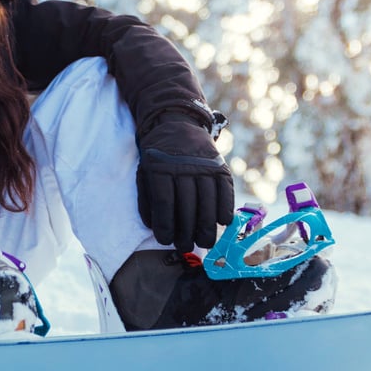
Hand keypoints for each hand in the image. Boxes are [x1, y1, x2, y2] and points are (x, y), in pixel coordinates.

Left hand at [136, 113, 234, 252]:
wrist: (176, 123)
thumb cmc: (157, 156)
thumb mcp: (144, 171)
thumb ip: (147, 199)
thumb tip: (153, 227)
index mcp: (159, 167)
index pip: (164, 202)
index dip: (165, 225)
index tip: (166, 241)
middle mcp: (183, 166)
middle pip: (187, 205)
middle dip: (186, 231)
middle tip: (185, 247)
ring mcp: (204, 165)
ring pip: (208, 201)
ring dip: (207, 226)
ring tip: (204, 242)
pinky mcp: (220, 166)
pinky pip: (225, 191)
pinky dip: (225, 208)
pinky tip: (221, 223)